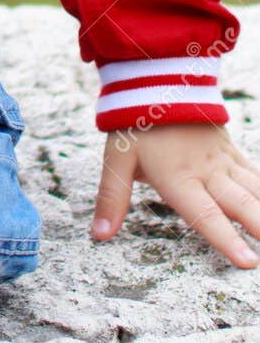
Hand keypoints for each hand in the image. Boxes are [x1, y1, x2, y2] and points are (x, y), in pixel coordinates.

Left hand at [92, 122, 259, 267]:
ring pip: (255, 189)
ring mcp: (222, 160)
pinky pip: (256, 173)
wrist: (156, 79)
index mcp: (177, 177)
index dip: (226, 240)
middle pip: (241, 204)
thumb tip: (99, 235)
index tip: (247, 262)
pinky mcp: (230, 151)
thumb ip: (111, 199)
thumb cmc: (135, 124)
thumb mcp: (116, 159)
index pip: (205, 214)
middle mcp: (206, 171)